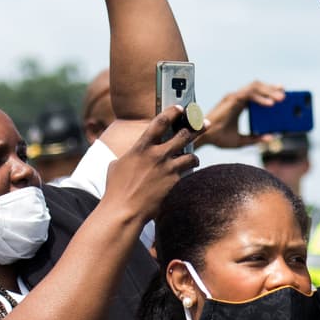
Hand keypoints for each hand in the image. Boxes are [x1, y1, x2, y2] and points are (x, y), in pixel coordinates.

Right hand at [101, 107, 200, 222]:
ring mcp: (168, 168)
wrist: (125, 210)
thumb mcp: (116, 166)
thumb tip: (129, 156)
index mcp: (141, 147)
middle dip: (197, 127)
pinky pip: (187, 173)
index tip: (180, 108)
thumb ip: (128, 156)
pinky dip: (187, 173)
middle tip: (205, 123)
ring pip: (191, 155)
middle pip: (183, 134)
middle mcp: (157, 154)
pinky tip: (186, 175)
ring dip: (193, 156)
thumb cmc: (115, 189)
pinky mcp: (174, 182)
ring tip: (193, 158)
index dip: (172, 112)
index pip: (160, 122)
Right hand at [198, 81, 285, 149]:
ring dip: (269, 91)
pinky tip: (270, 104)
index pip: (256, 93)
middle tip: (284, 96)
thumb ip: (255, 138)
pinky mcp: (232, 100)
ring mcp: (234, 97)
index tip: (282, 94)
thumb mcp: (241, 141)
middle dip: (272, 89)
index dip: (269, 91)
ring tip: (281, 99)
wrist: (205, 138)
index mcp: (239, 105)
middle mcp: (236, 98)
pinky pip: (249, 94)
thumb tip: (271, 137)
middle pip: (257, 87)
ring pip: (255, 87)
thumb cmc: (219, 139)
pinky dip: (261, 98)